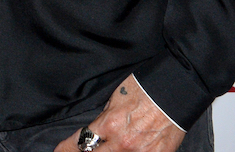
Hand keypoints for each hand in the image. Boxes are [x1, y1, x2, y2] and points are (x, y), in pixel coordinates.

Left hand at [52, 76, 184, 151]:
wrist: (175, 92)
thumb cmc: (146, 89)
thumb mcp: (115, 99)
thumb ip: (105, 118)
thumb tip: (97, 130)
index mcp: (109, 124)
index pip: (80, 142)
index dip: (67, 149)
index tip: (59, 151)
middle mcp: (122, 143)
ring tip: (102, 151)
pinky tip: (128, 151)